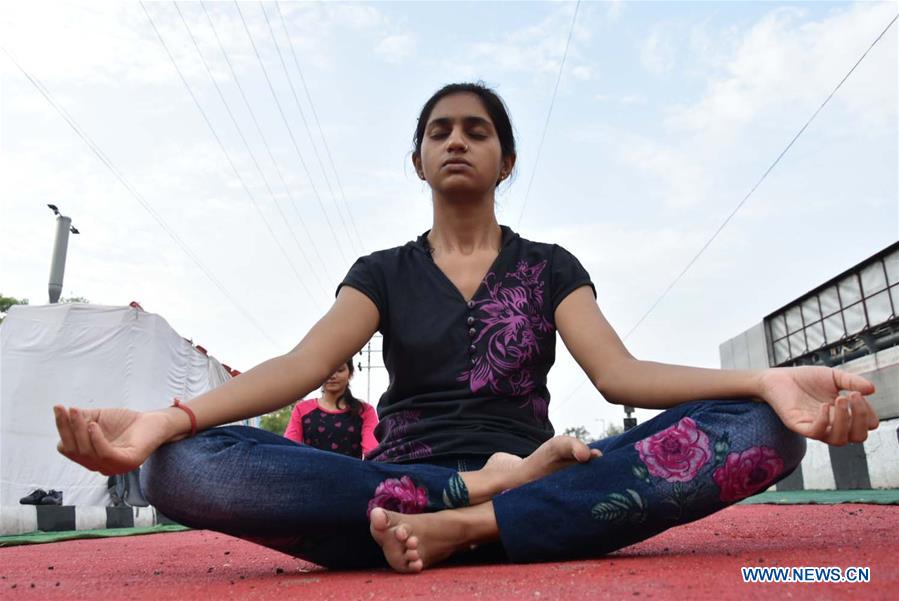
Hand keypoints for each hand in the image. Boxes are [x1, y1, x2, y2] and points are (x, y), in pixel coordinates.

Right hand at [53, 405, 174, 475]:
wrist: (154, 421)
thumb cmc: (126, 422)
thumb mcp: (97, 418)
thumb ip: (80, 419)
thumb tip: (62, 413)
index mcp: (90, 458)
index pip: (67, 447)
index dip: (62, 428)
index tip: (60, 408)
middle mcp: (99, 466)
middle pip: (74, 451)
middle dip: (68, 429)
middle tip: (69, 409)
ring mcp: (113, 467)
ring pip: (87, 453)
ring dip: (80, 431)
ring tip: (79, 413)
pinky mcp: (128, 463)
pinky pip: (106, 454)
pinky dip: (96, 440)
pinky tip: (93, 426)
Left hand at [758, 367, 878, 445]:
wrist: (778, 377)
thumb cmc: (806, 379)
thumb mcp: (834, 377)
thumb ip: (852, 382)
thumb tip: (872, 389)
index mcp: (842, 416)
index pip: (865, 427)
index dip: (868, 415)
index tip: (860, 395)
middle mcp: (831, 425)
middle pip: (857, 437)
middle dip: (861, 418)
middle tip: (853, 396)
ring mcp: (815, 427)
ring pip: (838, 440)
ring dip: (845, 421)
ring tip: (840, 399)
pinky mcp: (798, 425)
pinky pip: (815, 433)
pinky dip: (824, 421)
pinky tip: (824, 405)